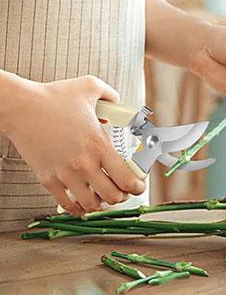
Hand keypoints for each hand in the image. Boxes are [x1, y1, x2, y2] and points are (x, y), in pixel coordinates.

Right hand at [0, 75, 144, 215]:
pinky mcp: (48, 179)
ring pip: (92, 205)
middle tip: (120, 190)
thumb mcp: (88, 86)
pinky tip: (83, 203)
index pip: (127, 180)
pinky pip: (68, 205)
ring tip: (101, 196)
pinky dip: (79, 208)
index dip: (138, 187)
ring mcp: (65, 174)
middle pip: (113, 197)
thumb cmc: (51, 96)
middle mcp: (84, 164)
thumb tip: (119, 104)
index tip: (138, 186)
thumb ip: (110, 94)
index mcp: (99, 145)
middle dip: (121, 196)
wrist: (18, 106)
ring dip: (101, 204)